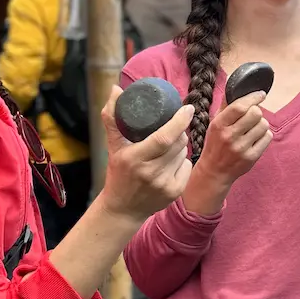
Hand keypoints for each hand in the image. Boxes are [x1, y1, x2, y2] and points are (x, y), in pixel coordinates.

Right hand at [102, 87, 193, 220]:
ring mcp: (164, 184)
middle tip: (174, 127)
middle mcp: (151, 172)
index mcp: (135, 158)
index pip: (164, 137)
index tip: (188, 108)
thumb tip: (116, 89)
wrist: (123, 208)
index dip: (179, 121)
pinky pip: (187, 166)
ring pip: (183, 153)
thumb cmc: (118, 172)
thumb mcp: (112, 146)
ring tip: (169, 145)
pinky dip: (182, 161)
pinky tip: (171, 163)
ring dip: (181, 145)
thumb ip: (112, 117)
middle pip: (177, 143)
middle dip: (180, 131)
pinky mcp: (174, 192)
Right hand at [182, 92, 272, 215]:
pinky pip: (267, 138)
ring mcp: (241, 148)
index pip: (240, 106)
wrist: (214, 171)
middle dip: (257, 112)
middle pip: (256, 114)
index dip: (253, 97)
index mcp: (219, 125)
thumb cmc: (215, 143)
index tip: (260, 94)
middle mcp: (229, 136)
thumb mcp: (215, 123)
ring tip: (253, 129)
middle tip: (253, 116)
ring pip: (264, 125)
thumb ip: (226, 106)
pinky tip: (256, 138)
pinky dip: (264, 135)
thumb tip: (235, 86)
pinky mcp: (251, 157)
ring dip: (261, 124)